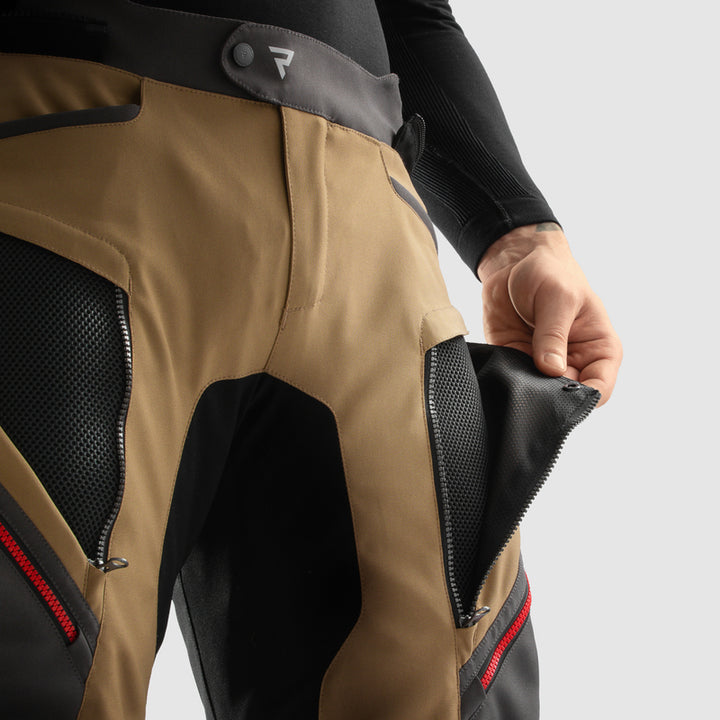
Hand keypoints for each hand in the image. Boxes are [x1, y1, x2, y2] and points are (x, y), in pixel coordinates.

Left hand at [476, 223, 621, 406]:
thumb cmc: (550, 272)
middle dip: (550, 395)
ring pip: (537, 393)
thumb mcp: (557, 298)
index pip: (599, 388)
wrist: (514, 262)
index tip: (561, 391)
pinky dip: (506, 378)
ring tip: (516, 371)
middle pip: (566, 396)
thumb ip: (553, 335)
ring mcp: (543, 364)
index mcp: (599, 349)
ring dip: (526, 388)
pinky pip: (512, 379)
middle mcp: (574, 362)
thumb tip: (552, 370)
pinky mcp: (515, 359)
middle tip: (532, 383)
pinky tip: (501, 368)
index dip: (583, 397)